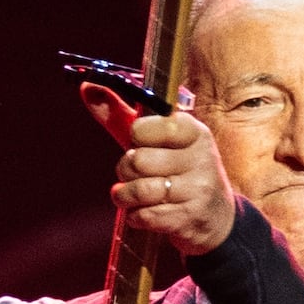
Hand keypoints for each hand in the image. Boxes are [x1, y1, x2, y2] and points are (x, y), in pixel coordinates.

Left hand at [83, 84, 236, 255]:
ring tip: (128, 195)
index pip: (149, 128)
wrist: (216, 215)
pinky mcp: (188, 218)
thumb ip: (122, 115)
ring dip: (125, 196)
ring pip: (140, 190)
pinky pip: (145, 216)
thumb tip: (87, 86)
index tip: (141, 143)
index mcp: (194, 132)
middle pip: (139, 161)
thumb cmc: (180, 170)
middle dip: (126, 170)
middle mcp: (200, 158)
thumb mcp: (160, 140)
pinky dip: (135, 216)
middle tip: (133, 173)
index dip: (136, 137)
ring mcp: (197, 189)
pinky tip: (142, 212)